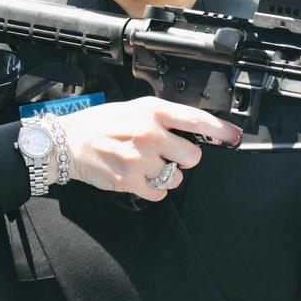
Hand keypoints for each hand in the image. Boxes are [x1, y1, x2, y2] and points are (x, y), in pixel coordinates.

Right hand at [57, 96, 241, 201]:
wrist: (66, 142)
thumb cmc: (101, 124)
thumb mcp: (133, 108)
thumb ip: (162, 118)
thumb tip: (193, 130)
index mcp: (153, 111)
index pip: (196, 120)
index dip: (220, 131)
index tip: (234, 137)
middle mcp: (149, 133)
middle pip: (192, 157)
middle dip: (184, 159)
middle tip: (167, 155)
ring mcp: (140, 158)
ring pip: (177, 177)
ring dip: (167, 175)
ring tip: (146, 165)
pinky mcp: (129, 180)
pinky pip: (159, 192)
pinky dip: (154, 189)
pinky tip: (139, 177)